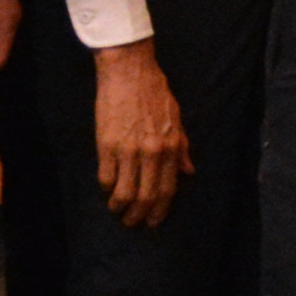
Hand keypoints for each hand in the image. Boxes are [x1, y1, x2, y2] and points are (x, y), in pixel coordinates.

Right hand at [93, 44, 188, 226]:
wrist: (129, 72)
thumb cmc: (155, 93)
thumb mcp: (177, 119)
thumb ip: (182, 147)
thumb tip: (189, 172)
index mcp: (170, 147)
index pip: (168, 189)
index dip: (160, 210)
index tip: (153, 221)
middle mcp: (151, 153)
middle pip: (146, 196)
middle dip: (139, 216)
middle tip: (133, 223)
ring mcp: (128, 150)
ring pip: (124, 193)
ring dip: (120, 208)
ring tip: (117, 212)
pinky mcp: (106, 145)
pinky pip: (106, 177)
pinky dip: (106, 190)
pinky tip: (107, 193)